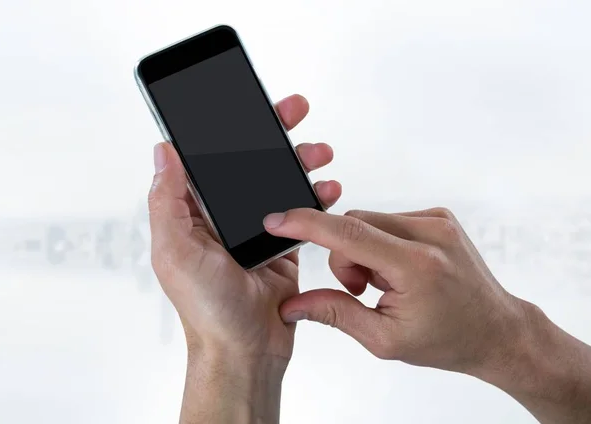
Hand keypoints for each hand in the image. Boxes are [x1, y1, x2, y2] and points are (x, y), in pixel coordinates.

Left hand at [148, 94, 340, 423]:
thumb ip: (168, 202)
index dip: (229, 129)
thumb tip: (164, 152)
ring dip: (300, 162)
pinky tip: (329, 189)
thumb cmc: (207, 309)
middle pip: (249, 162)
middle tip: (295, 111)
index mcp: (195, 213)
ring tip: (320, 153)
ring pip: (279, 182)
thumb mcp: (177, 253)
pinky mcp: (283, 244)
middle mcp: (224, 216)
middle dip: (273, 134)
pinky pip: (302, 211)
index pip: (210, 158)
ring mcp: (256, 228)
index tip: (249, 106)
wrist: (247, 350)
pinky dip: (316, 197)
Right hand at [264, 207, 590, 423]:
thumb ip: (335, 313)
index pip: (348, 233)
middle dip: (344, 256)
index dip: (306, 223)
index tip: (277, 220)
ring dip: (363, 250)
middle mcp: (430, 233)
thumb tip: (293, 304)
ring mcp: (437, 220)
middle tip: (362, 289)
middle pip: (353, 224)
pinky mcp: (439, 216)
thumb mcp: (384, 339)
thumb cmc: (447, 339)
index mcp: (416, 266)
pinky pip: (387, 220)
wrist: (495, 330)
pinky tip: (400, 270)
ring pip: (368, 220)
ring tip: (386, 283)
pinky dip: (381, 243)